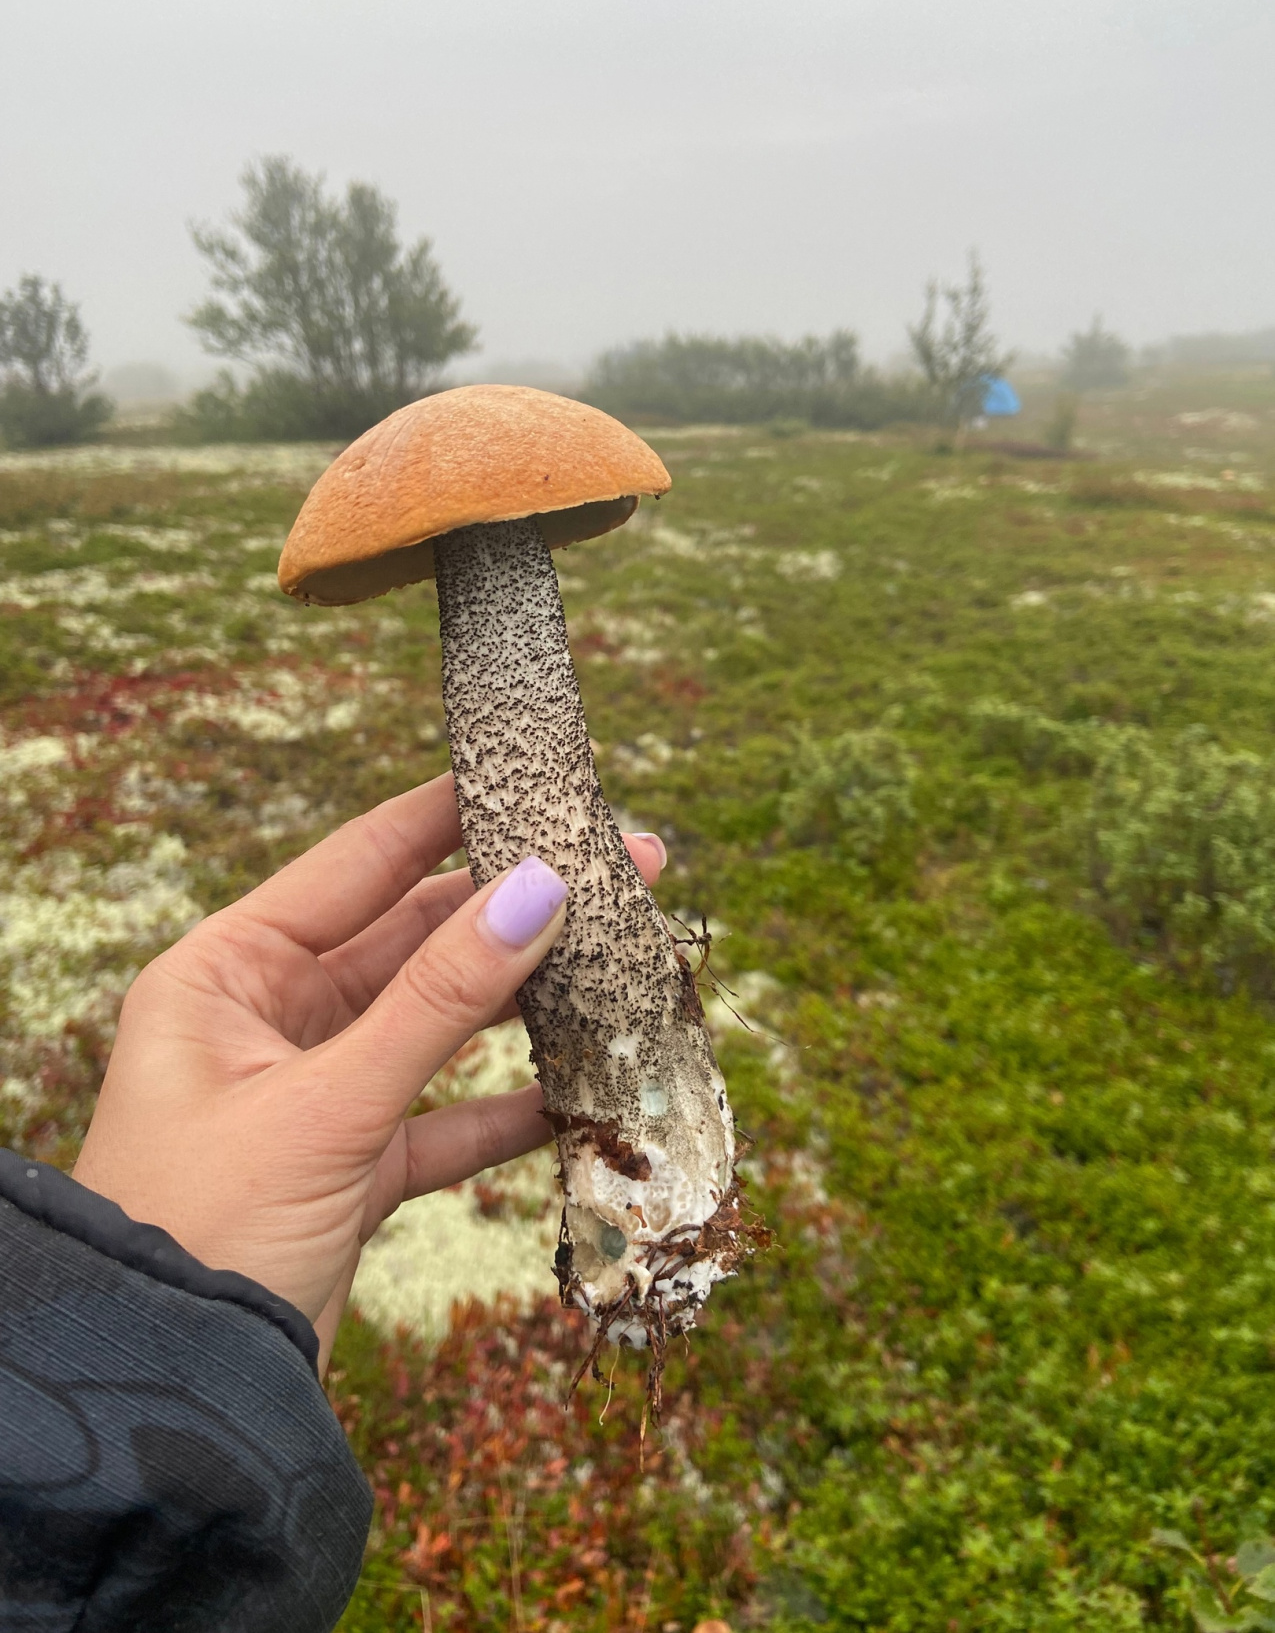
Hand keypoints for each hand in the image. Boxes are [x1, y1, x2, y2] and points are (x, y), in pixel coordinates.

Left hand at [73, 773, 665, 1371]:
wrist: (167, 1402)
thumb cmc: (203, 1233)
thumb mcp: (327, 1106)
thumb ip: (439, 1000)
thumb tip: (542, 890)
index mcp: (226, 973)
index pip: (358, 862)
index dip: (449, 815)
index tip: (533, 775)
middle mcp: (268, 1019)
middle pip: (410, 938)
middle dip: (513, 907)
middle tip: (620, 867)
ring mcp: (313, 1092)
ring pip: (436, 1025)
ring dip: (521, 1003)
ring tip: (618, 960)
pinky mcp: (349, 1166)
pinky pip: (443, 1119)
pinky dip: (506, 1110)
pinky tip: (581, 1091)